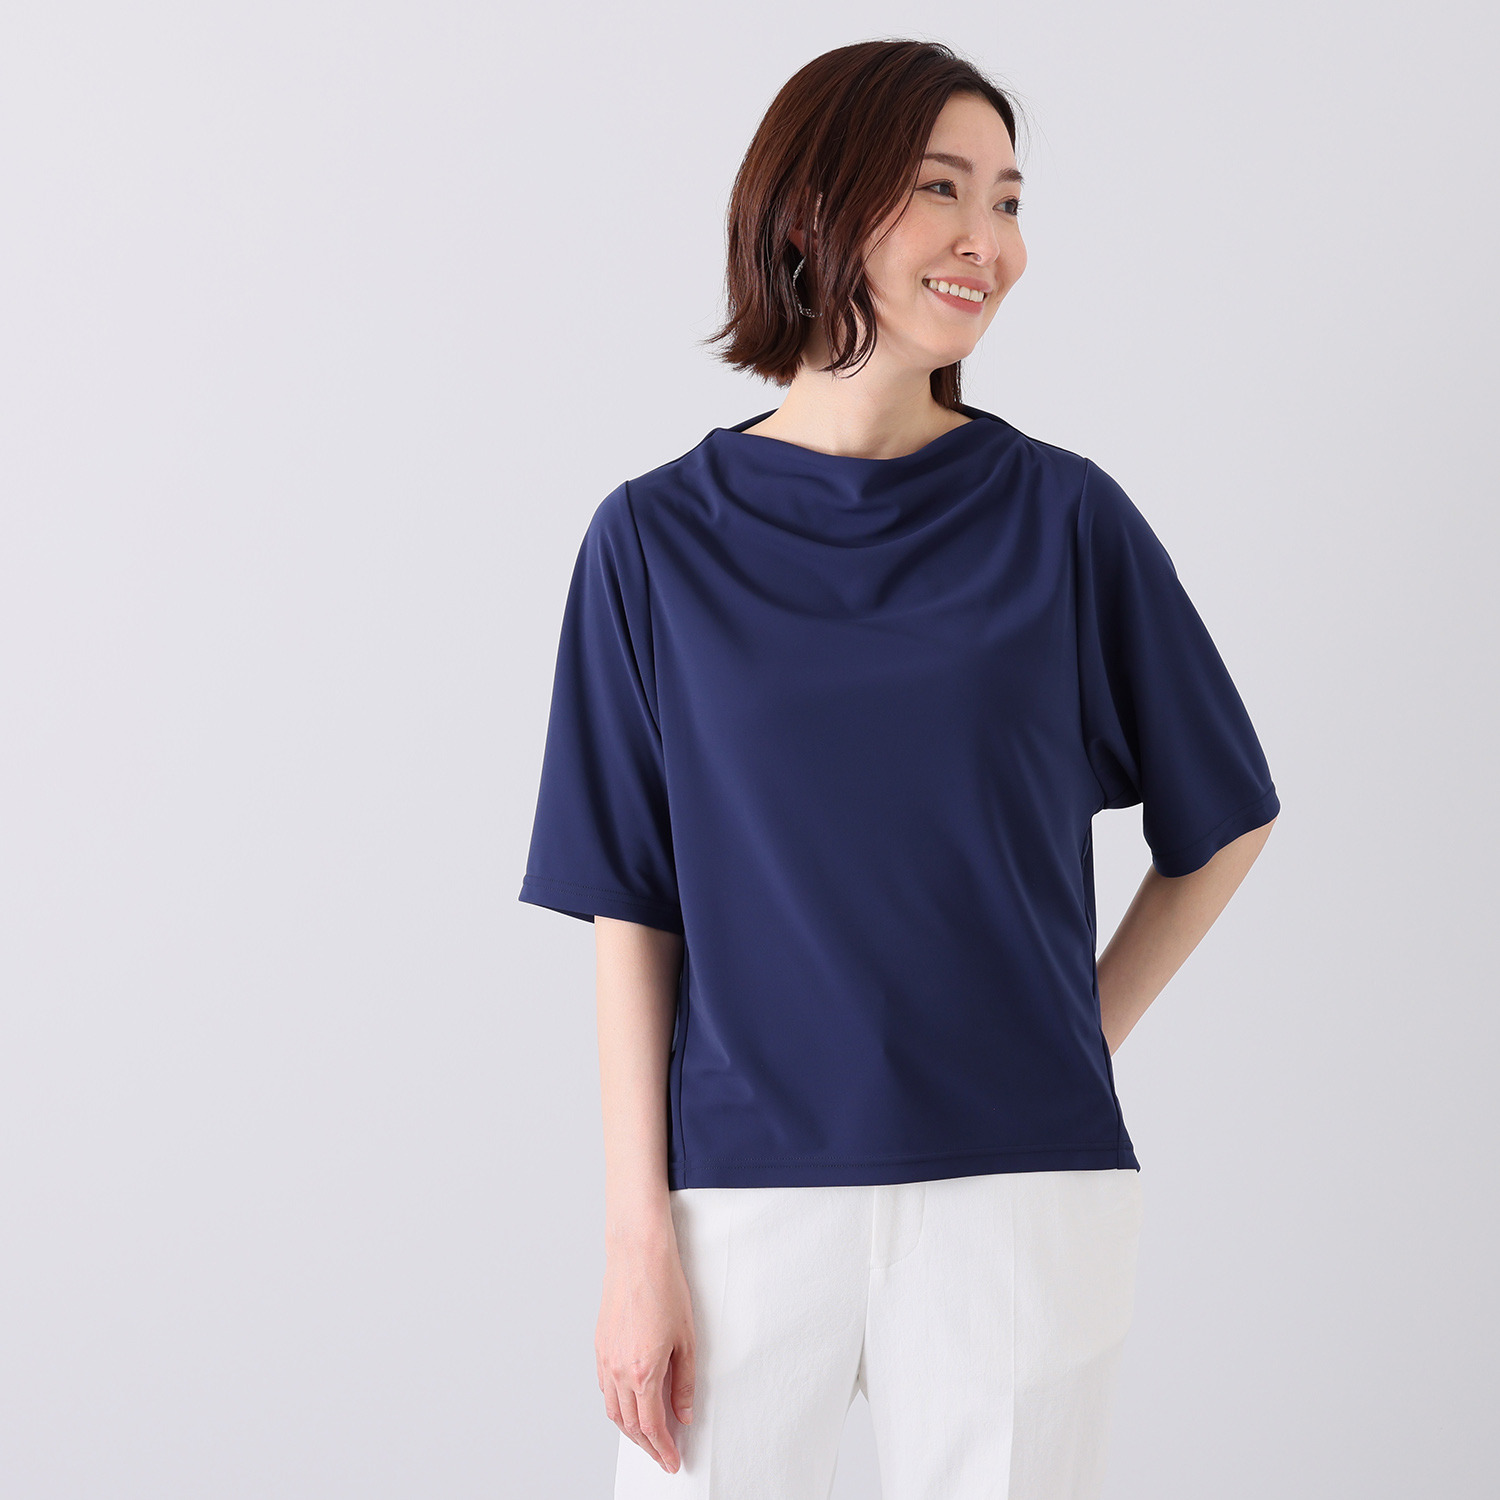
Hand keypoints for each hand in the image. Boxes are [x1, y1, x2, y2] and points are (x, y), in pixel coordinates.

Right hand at [596, 1238, 695, 1473]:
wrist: (637, 1255)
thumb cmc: (664, 1288)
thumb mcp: (687, 1340)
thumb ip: (684, 1383)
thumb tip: (684, 1414)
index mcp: (642, 1373)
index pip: (652, 1427)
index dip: (663, 1450)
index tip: (673, 1461)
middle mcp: (618, 1371)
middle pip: (629, 1426)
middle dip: (647, 1446)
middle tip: (663, 1455)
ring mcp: (605, 1359)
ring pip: (613, 1411)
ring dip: (630, 1430)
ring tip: (648, 1437)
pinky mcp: (599, 1346)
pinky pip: (604, 1389)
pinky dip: (616, 1406)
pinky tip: (628, 1404)